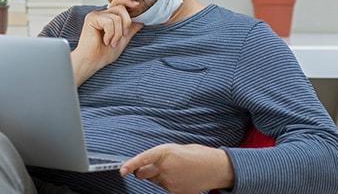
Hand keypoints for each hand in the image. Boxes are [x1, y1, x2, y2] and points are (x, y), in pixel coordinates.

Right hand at [71, 0, 143, 85]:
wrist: (92, 62)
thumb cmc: (103, 54)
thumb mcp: (122, 40)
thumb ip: (130, 30)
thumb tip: (141, 21)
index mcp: (108, 17)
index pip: (119, 3)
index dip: (128, 2)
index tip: (137, 5)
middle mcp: (101, 14)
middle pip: (121, 8)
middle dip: (126, 23)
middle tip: (123, 36)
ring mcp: (96, 15)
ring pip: (117, 18)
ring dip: (118, 34)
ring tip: (111, 42)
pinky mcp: (91, 19)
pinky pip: (109, 22)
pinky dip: (111, 34)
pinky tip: (105, 41)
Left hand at [120, 144, 234, 193]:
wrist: (216, 168)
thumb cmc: (198, 155)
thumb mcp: (177, 149)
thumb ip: (161, 156)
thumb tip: (149, 164)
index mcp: (165, 153)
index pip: (143, 159)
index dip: (130, 165)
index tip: (122, 170)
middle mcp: (165, 168)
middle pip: (143, 174)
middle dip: (141, 171)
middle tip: (150, 167)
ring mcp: (170, 182)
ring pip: (154, 181)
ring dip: (157, 176)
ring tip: (175, 169)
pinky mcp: (175, 191)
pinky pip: (164, 187)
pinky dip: (168, 182)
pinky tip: (180, 177)